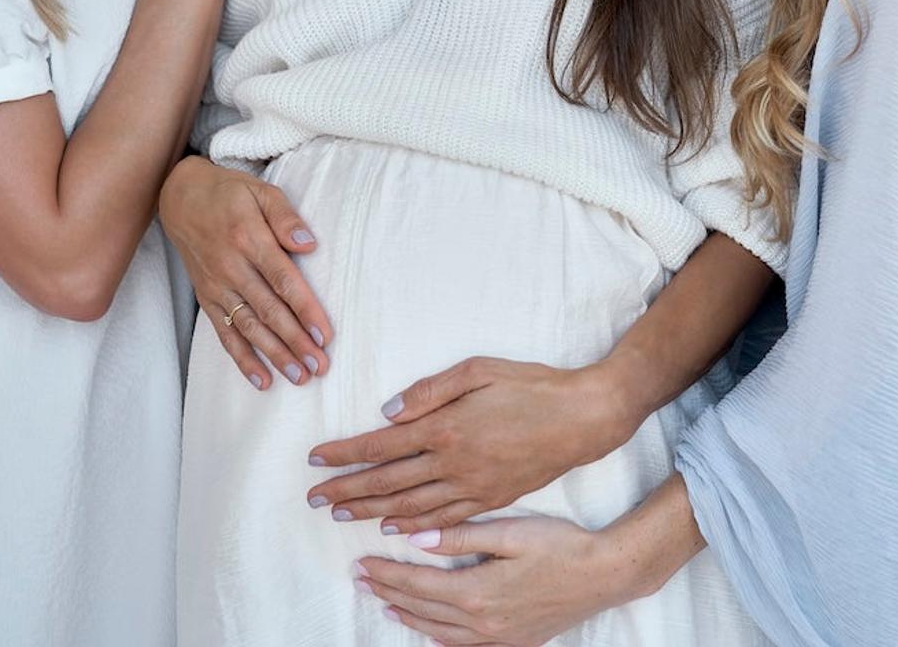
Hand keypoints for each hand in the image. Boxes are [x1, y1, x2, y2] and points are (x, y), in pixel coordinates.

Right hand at [158, 156, 332, 389]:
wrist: (180, 196)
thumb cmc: (230, 193)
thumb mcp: (262, 191)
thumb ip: (285, 217)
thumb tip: (309, 244)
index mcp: (249, 239)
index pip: (284, 281)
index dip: (305, 310)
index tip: (324, 335)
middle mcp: (231, 267)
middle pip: (268, 311)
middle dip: (295, 342)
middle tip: (319, 366)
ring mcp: (217, 286)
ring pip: (248, 328)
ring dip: (274, 355)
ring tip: (299, 377)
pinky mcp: (206, 298)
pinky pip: (225, 333)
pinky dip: (242, 359)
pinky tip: (262, 380)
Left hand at [307, 358, 635, 531]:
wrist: (584, 418)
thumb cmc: (533, 385)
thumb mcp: (480, 370)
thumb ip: (430, 390)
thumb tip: (388, 412)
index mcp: (447, 427)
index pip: (381, 445)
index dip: (345, 454)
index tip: (316, 460)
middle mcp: (454, 463)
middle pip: (387, 481)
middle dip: (346, 490)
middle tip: (313, 498)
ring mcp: (472, 487)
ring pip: (409, 505)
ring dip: (369, 512)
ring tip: (340, 515)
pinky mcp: (490, 500)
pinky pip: (442, 520)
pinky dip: (411, 525)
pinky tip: (392, 527)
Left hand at [357, 517, 632, 646]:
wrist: (605, 575)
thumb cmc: (562, 546)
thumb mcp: (511, 531)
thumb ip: (462, 536)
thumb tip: (417, 538)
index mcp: (477, 591)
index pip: (418, 583)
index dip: (387, 573)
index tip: (362, 562)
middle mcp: (481, 623)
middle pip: (422, 608)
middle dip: (388, 591)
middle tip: (361, 578)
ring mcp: (497, 638)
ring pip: (438, 632)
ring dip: (408, 616)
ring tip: (384, 602)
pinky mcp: (512, 643)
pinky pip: (462, 646)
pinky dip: (438, 637)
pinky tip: (430, 630)